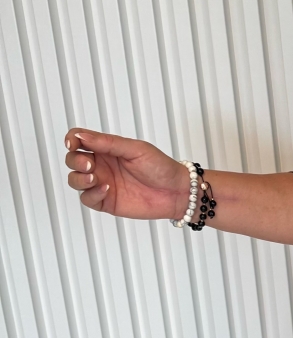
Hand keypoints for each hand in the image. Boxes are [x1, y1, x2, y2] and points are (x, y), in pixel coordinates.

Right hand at [64, 128, 190, 221]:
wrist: (176, 192)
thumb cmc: (160, 167)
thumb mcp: (135, 149)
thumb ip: (108, 142)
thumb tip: (81, 136)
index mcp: (107, 148)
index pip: (79, 140)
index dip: (71, 140)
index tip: (73, 144)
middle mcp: (101, 165)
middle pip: (73, 160)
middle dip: (75, 161)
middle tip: (91, 164)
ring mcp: (102, 183)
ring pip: (75, 180)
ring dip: (79, 178)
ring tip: (94, 177)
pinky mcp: (106, 201)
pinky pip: (87, 198)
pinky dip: (92, 193)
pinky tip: (107, 188)